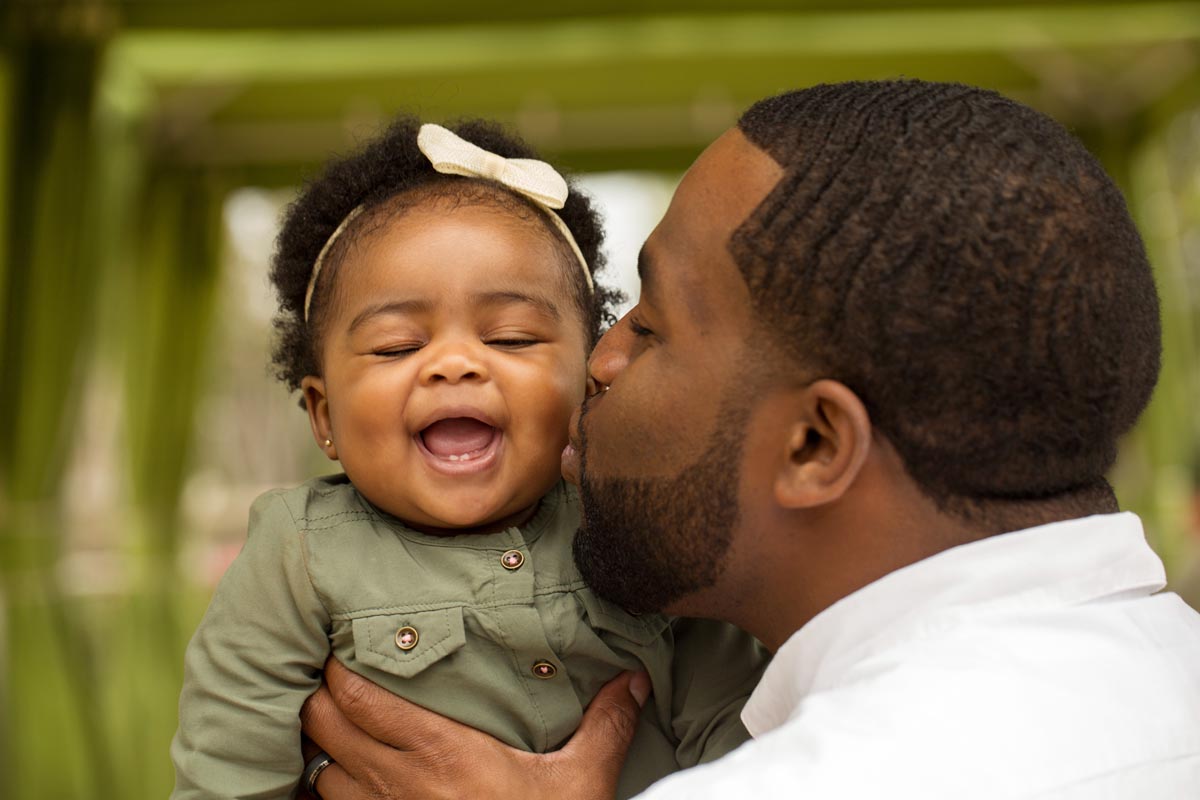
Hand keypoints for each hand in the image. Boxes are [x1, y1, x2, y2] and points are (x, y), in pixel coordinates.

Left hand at [300, 658, 649, 799]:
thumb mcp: (581, 781)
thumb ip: (605, 726)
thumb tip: (633, 679)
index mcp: (442, 751)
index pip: (360, 697)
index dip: (339, 668)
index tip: (345, 647)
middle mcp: (399, 782)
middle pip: (323, 722)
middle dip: (320, 695)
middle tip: (336, 676)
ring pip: (319, 767)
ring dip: (323, 744)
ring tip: (340, 724)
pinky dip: (329, 786)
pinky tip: (349, 776)